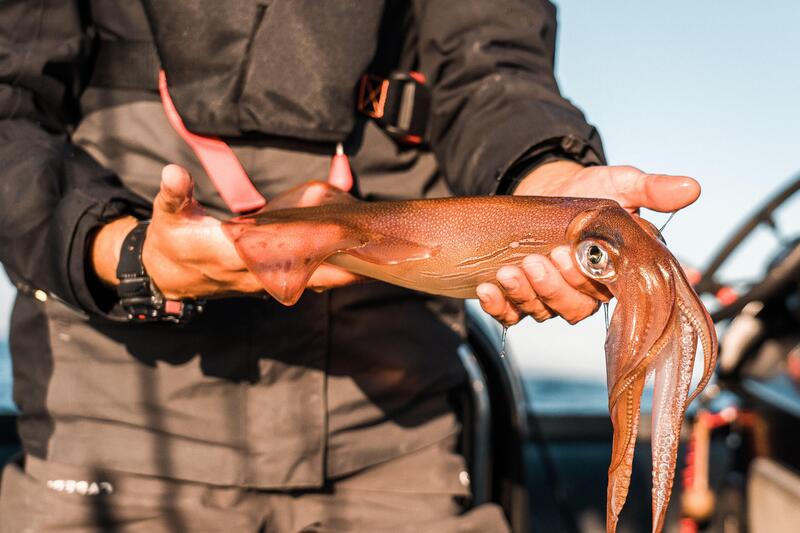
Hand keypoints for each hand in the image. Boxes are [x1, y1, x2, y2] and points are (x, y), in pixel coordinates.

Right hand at [91, 164, 360, 299]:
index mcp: (231, 255)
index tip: (337, 241)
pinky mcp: (274, 280)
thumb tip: (174, 172)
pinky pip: (310, 276)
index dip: (307, 250)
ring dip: (345, 271)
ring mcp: (267, 280)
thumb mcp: (168, 216)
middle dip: (344, 269)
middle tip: (378, 254)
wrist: (172, 276)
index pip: (275, 256)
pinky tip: (358, 254)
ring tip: (379, 255)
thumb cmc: (173, 242)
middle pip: (308, 276)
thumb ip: (174, 194)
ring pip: (314, 279)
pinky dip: (334, 267)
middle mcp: (255, 274)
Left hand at [477, 160, 700, 325]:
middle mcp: (583, 292)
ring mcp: (550, 296)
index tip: (573, 257)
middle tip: (541, 259)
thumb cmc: (588, 192)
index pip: (608, 293)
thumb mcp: (620, 184)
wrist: (547, 190)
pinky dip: (499, 307)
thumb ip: (651, 190)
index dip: (589, 283)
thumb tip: (692, 187)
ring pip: (542, 311)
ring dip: (525, 294)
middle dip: (555, 287)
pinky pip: (511, 314)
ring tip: (509, 271)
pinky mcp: (521, 296)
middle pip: (573, 308)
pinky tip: (488, 289)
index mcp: (612, 274)